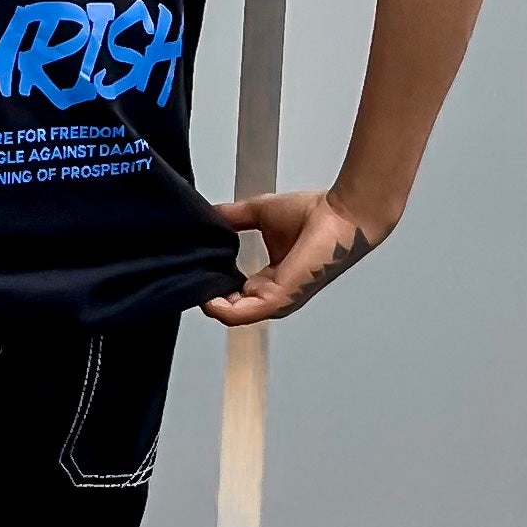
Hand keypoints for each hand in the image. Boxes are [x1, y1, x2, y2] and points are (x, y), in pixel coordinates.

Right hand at [201, 189, 387, 325]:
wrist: (341, 215)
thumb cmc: (313, 215)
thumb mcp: (259, 213)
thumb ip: (232, 217)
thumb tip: (207, 215)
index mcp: (269, 279)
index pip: (232, 292)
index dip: (210, 284)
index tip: (192, 269)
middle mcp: (272, 293)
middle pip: (230, 306)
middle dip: (205, 294)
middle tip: (185, 277)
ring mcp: (277, 299)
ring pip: (233, 314)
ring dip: (210, 304)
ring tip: (192, 285)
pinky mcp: (280, 297)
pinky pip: (243, 313)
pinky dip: (222, 309)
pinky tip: (208, 297)